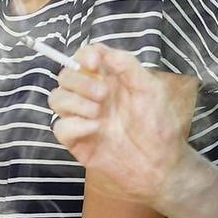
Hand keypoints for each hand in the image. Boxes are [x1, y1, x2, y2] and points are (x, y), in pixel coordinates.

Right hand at [49, 43, 196, 206]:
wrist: (160, 166)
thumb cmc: (160, 127)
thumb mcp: (150, 89)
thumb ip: (127, 66)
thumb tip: (102, 51)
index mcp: (110, 79)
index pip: (84, 58)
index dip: (84, 56)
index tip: (94, 64)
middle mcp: (92, 96)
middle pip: (65, 76)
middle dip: (80, 82)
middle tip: (104, 96)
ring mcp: (83, 118)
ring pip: (56, 99)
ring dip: (74, 102)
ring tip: (98, 114)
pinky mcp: (77, 141)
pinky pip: (60, 127)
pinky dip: (74, 125)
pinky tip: (95, 130)